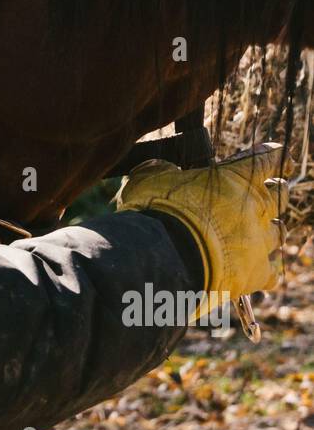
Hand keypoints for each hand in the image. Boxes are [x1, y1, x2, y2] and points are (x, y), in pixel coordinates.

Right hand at [115, 142, 289, 307]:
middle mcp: (255, 206)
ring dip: (272, 231)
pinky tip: (259, 272)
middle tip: (267, 194)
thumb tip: (160, 166)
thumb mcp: (150, 178)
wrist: (166, 257)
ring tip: (264, 233)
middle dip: (274, 193)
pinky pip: (272, 273)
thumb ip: (161, 169)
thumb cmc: (157, 211)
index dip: (273, 155)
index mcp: (235, 177)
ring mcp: (259, 241)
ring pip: (280, 232)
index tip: (278, 155)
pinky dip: (266, 271)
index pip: (267, 158)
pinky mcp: (256, 274)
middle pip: (280, 194)